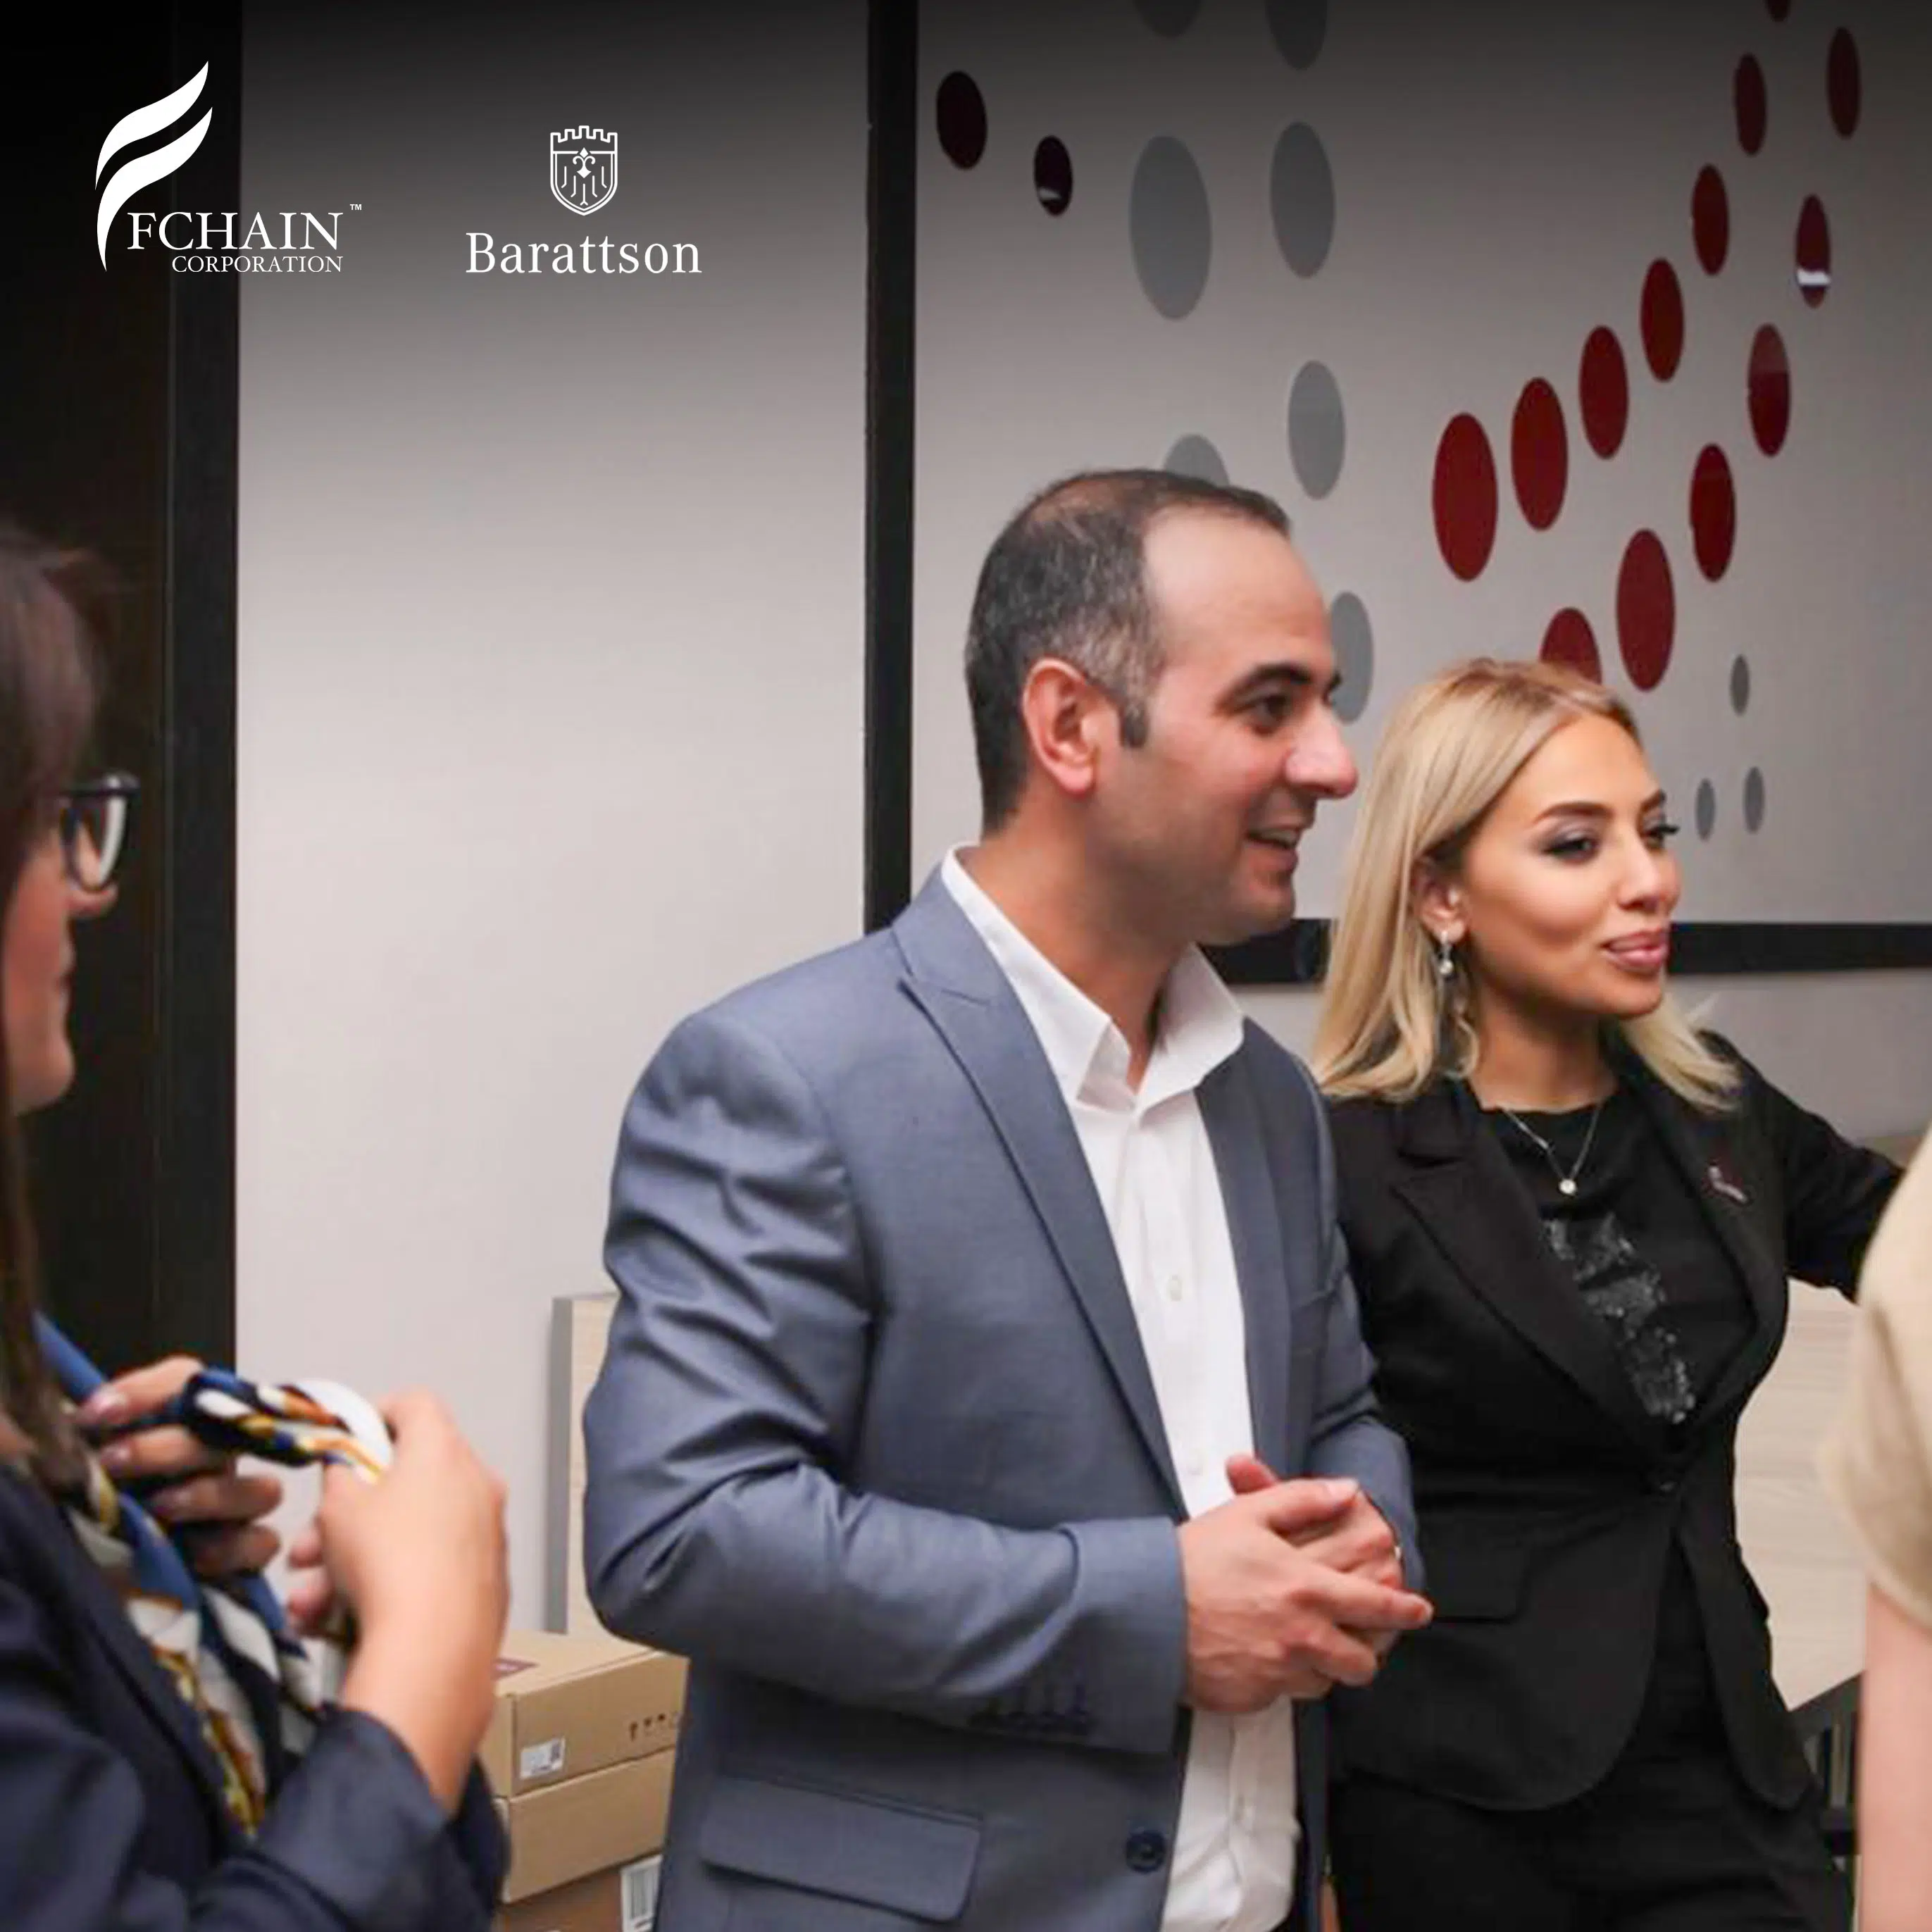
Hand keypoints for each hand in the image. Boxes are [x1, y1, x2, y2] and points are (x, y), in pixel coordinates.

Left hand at [78, 1357, 283, 1577]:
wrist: (112, 1566)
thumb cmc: (105, 1501)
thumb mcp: (87, 1461)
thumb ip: (87, 1437)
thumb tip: (73, 1422)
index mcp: (185, 1420)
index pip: (184, 1379)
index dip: (144, 1392)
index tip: (96, 1414)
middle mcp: (220, 1454)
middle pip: (223, 1433)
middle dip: (165, 1447)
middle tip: (114, 1462)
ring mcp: (240, 1502)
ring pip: (260, 1488)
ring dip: (210, 1494)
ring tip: (159, 1508)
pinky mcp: (246, 1549)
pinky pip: (263, 1542)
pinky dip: (230, 1546)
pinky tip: (190, 1552)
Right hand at [316, 1391, 508, 1809]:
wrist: (434, 1647)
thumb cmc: (388, 1561)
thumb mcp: (339, 1507)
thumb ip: (338, 1477)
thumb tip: (347, 1473)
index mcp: (445, 1451)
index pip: (415, 1405)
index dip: (374, 1416)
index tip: (344, 1444)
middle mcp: (477, 1485)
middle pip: (404, 1482)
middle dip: (345, 1516)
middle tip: (307, 1549)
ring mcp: (486, 1535)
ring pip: (406, 1535)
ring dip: (351, 1563)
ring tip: (308, 1603)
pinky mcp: (486, 1583)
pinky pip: (426, 1571)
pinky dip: (387, 1587)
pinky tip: (338, 1622)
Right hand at [1177, 1474, 1430, 1712]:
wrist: (1144, 1612)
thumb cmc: (1192, 1560)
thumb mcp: (1247, 1514)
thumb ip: (1302, 1499)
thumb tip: (1345, 1492)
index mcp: (1306, 1587)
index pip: (1376, 1605)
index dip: (1405, 1610)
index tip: (1418, 1610)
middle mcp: (1301, 1635)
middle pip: (1363, 1660)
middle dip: (1372, 1653)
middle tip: (1367, 1643)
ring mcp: (1279, 1671)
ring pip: (1328, 1682)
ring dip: (1327, 1667)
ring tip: (1313, 1649)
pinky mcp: (1255, 1696)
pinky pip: (1287, 1695)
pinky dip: (1287, 1680)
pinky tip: (1269, 1659)